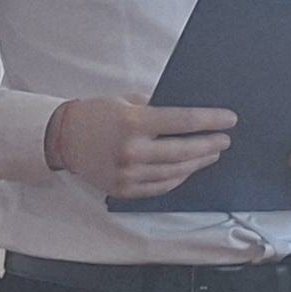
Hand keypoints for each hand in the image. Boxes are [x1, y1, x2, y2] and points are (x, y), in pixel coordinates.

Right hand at [47, 95, 238, 201]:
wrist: (61, 138)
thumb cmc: (95, 115)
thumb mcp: (126, 101)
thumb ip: (156, 108)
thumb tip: (190, 117)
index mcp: (132, 123)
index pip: (183, 121)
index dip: (210, 120)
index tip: (229, 119)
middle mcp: (131, 150)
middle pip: (184, 150)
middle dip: (210, 144)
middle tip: (224, 140)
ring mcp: (128, 174)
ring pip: (176, 172)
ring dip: (198, 162)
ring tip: (211, 154)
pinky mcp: (124, 190)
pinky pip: (161, 186)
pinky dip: (178, 178)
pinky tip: (188, 169)